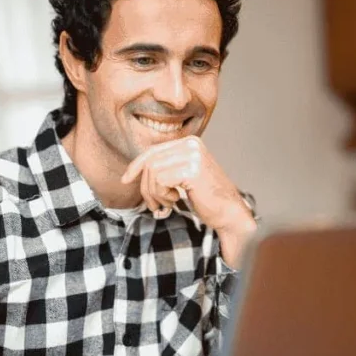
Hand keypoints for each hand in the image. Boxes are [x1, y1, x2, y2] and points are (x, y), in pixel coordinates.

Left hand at [121, 136, 256, 267]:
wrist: (229, 213)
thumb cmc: (206, 199)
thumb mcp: (182, 177)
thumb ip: (165, 168)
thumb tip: (133, 171)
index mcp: (190, 142)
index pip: (153, 150)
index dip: (136, 166)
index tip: (125, 179)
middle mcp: (191, 144)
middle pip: (150, 161)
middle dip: (146, 187)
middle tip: (155, 205)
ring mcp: (192, 155)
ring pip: (152, 172)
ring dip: (155, 194)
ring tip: (168, 204)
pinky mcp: (192, 169)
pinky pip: (160, 181)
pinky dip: (163, 196)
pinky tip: (176, 201)